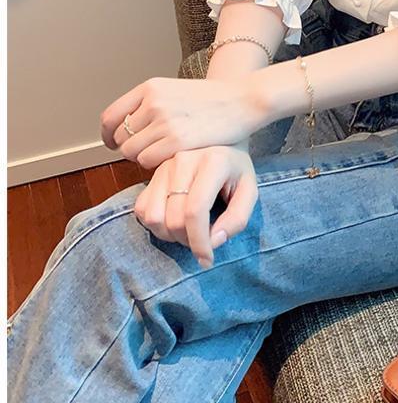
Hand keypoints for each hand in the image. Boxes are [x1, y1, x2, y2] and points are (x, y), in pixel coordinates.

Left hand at [100, 76, 266, 169]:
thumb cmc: (212, 100)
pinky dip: (156, 164)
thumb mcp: (175, 91)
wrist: (242, 100)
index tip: (115, 143)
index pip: (111, 116)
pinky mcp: (176, 141)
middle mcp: (153, 102)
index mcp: (150, 88)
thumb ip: (151, 105)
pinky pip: (148, 161)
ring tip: (164, 153)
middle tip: (149, 151)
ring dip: (144, 157)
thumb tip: (128, 127)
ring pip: (132, 152)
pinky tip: (172, 157)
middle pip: (121, 137)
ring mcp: (164, 121)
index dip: (110, 135)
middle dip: (130, 148)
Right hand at [133, 144, 257, 268]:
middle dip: (187, 241)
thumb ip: (237, 218)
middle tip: (201, 242)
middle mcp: (184, 159)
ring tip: (187, 232)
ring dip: (168, 235)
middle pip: (174, 218)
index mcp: (213, 161)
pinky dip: (155, 225)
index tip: (206, 260)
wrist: (221, 142)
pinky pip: (142, 209)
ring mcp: (164, 165)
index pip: (196, 211)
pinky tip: (172, 221)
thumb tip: (213, 241)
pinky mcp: (152, 173)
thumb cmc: (236, 170)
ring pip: (153, 216)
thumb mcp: (249, 191)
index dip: (199, 242)